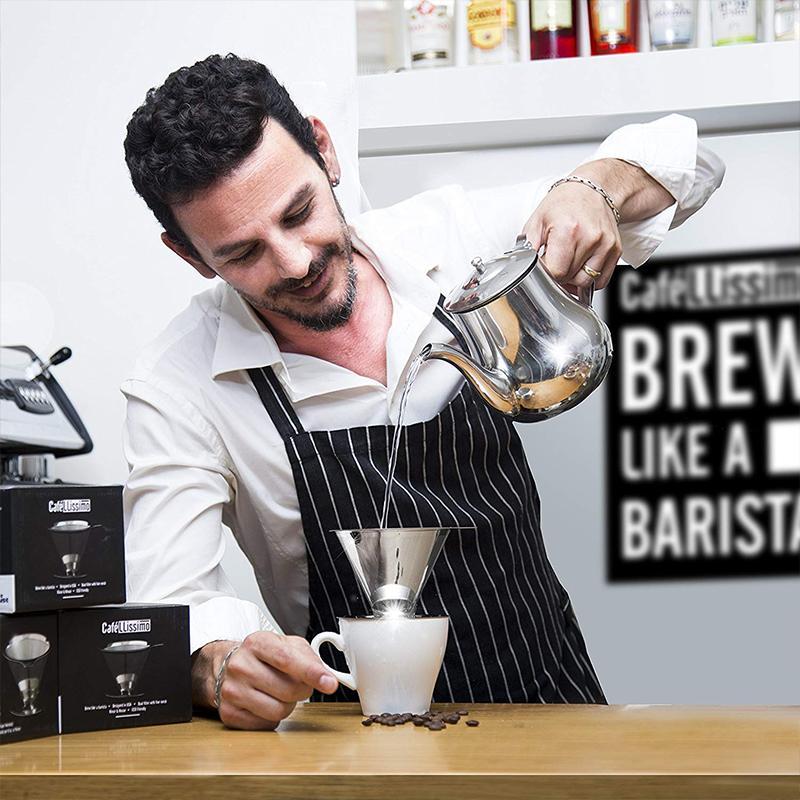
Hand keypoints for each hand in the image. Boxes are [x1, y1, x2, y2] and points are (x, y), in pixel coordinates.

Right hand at [193, 632, 338, 729]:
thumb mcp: (286, 645)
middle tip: (298, 683)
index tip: (330, 683)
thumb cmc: (263, 656)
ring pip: (279, 711)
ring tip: (280, 693)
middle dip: (303, 690)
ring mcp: (232, 691)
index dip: (312, 672)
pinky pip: (266, 725)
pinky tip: (266, 702)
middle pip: (288, 689)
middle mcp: (240, 665)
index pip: (287, 659)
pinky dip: (273, 717)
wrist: (227, 666)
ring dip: (289, 705)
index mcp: (257, 643)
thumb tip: (328, 677)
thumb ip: (309, 658)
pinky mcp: (229, 714)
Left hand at [521, 174, 621, 295]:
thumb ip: (528, 247)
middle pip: (570, 278)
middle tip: (554, 258)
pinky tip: (581, 263)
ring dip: (574, 278)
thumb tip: (524, 268)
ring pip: (586, 282)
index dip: (546, 273)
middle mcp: (590, 238)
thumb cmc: (564, 203)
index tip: (543, 264)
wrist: (591, 190)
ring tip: (568, 260)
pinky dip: (589, 277)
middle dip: (559, 274)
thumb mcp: (537, 221)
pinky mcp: (615, 249)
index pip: (556, 272)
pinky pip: (601, 279)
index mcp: (568, 230)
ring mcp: (606, 244)